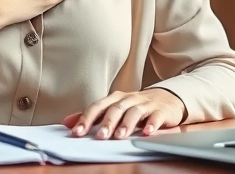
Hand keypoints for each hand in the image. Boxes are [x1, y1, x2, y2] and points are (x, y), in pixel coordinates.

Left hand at [63, 89, 185, 138]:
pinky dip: (151, 125)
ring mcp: (146, 104)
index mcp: (115, 98)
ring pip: (134, 112)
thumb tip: (67, 122)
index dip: (86, 118)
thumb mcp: (114, 108)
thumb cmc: (136, 105)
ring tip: (120, 136)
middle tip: (100, 136)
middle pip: (116, 108)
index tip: (76, 132)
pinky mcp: (161, 111)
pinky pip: (156, 117)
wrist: (167, 98)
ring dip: (126, 124)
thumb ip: (92, 116)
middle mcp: (129, 99)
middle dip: (107, 123)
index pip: (98, 106)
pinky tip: (147, 133)